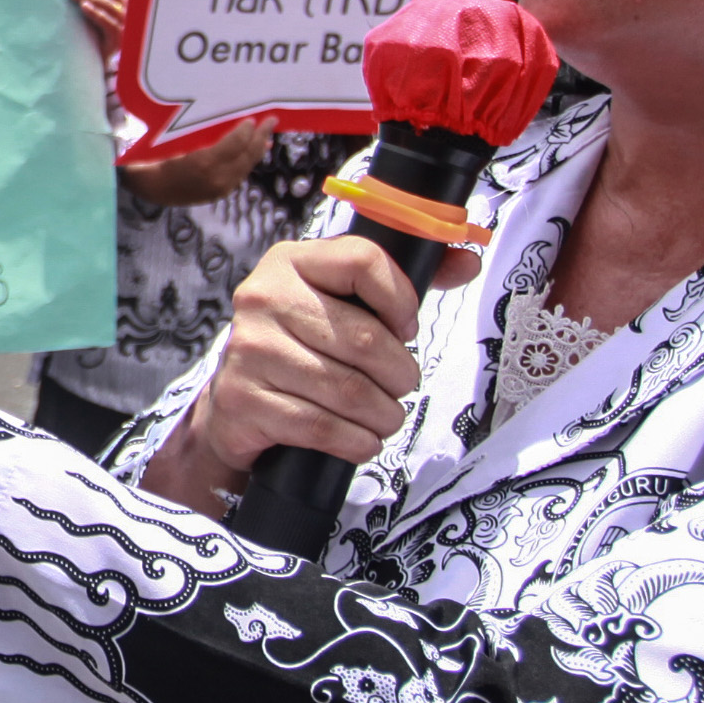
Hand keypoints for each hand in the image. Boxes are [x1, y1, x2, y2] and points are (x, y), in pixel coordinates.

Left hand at [68, 0, 125, 52]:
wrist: (98, 63)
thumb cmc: (93, 36)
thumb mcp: (91, 15)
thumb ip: (87, 0)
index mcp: (117, 0)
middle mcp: (123, 9)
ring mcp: (123, 24)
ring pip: (109, 4)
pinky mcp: (119, 39)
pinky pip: (110, 23)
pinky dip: (97, 13)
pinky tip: (84, 7)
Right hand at [121, 117, 276, 208]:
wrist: (149, 187)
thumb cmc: (158, 157)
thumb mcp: (177, 139)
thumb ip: (201, 132)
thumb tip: (226, 122)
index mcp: (204, 162)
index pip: (236, 143)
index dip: (247, 129)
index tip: (252, 117)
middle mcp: (216, 178)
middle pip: (246, 155)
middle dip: (260, 136)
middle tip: (271, 120)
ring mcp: (219, 189)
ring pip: (247, 166)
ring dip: (257, 150)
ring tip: (266, 136)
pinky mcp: (219, 194)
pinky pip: (240, 175)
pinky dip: (249, 162)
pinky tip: (253, 153)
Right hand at [140, 235, 475, 511]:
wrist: (237, 402)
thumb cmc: (302, 345)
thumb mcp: (342, 302)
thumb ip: (401, 282)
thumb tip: (466, 261)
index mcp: (290, 262)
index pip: (362, 261)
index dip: (400, 298)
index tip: (406, 327)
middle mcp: (263, 298)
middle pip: (363, 337)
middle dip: (400, 373)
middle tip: (402, 386)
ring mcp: (250, 351)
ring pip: (347, 390)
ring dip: (383, 414)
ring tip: (386, 417)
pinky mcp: (244, 400)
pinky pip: (321, 426)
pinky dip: (356, 441)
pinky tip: (362, 439)